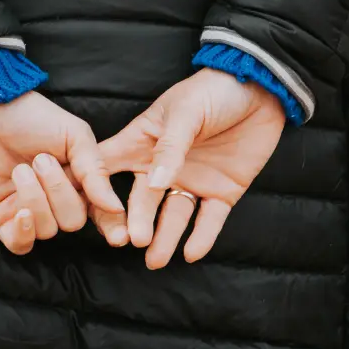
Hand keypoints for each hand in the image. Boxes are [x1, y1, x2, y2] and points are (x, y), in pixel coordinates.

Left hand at [0, 92, 126, 254]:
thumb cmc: (31, 117)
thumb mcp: (75, 135)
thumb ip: (95, 171)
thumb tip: (114, 208)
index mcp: (79, 181)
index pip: (101, 214)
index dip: (112, 227)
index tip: (120, 237)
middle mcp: (56, 201)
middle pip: (73, 222)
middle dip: (59, 192)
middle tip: (41, 160)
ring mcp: (28, 211)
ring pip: (48, 230)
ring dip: (36, 198)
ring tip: (21, 169)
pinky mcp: (1, 219)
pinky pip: (21, 245)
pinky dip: (25, 232)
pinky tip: (21, 212)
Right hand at [98, 68, 285, 268]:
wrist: (262, 89)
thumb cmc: (214, 90)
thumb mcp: (186, 111)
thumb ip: (170, 148)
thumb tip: (153, 183)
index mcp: (143, 142)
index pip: (108, 168)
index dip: (95, 189)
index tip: (86, 208)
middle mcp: (162, 167)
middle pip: (139, 200)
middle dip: (133, 222)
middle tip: (129, 241)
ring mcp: (191, 181)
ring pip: (172, 215)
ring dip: (163, 237)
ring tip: (155, 259)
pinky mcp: (221, 192)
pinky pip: (209, 219)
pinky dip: (201, 237)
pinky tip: (191, 253)